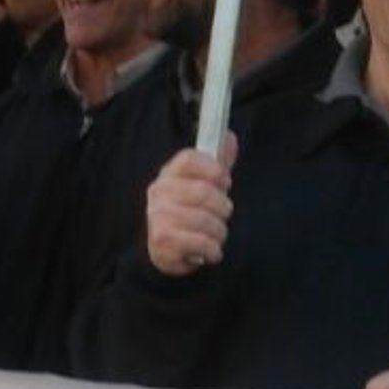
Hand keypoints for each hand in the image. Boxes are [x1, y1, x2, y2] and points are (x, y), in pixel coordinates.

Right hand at [146, 140, 234, 277]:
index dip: (213, 169)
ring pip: (206, 220)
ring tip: (214, 236)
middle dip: (223, 208)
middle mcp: (160, 192)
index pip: (189, 158)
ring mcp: (158, 216)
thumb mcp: (202, 186)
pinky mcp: (163, 241)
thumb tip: (230, 137)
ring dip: (219, 232)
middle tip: (221, 216)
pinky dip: (212, 250)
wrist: (164, 251)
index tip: (224, 181)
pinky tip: (209, 251)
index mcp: (170, 174)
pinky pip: (201, 243)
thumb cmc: (187, 214)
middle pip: (203, 191)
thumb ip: (218, 165)